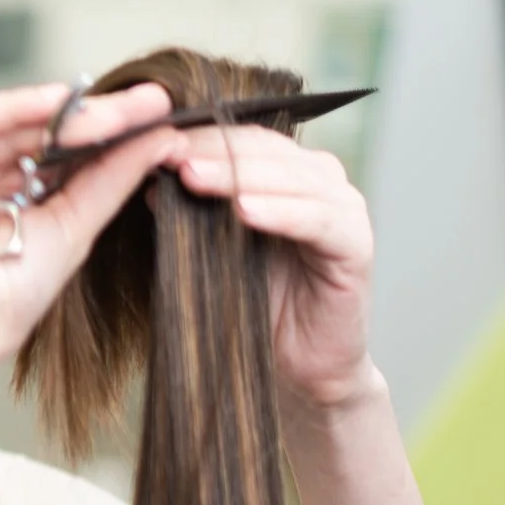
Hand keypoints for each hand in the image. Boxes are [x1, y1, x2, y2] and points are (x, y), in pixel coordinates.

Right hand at [0, 81, 183, 429]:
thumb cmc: (3, 300)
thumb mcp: (75, 227)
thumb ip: (112, 178)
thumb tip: (164, 137)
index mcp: (6, 194)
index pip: (60, 151)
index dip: (109, 133)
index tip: (162, 115)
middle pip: (41, 131)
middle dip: (98, 118)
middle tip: (152, 103)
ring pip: (12, 122)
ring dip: (68, 114)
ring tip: (120, 112)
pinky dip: (17, 107)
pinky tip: (60, 101)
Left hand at [168, 126, 376, 409]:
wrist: (296, 366)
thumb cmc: (251, 306)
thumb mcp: (211, 254)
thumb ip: (191, 215)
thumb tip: (150, 180)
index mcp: (283, 174)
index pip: (239, 139)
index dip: (196, 138)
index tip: (148, 141)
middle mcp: (317, 181)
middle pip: (263, 150)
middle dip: (211, 151)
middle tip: (166, 153)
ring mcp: (342, 208)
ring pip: (289, 177)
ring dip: (238, 176)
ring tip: (194, 177)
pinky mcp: (356, 243)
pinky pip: (317, 219)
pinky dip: (280, 213)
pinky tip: (245, 212)